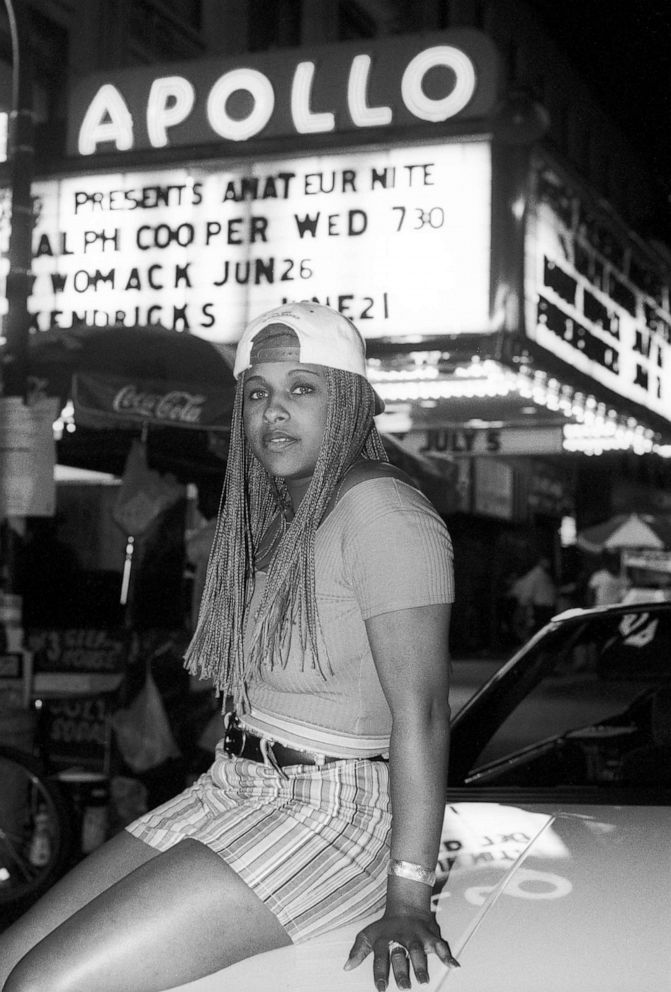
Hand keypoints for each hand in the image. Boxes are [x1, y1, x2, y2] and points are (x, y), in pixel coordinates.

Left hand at [344, 911, 459, 989]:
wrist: (406, 905)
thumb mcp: (369, 934)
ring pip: (418, 949)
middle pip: (401, 955)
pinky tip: (453, 965)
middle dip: (402, 970)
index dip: (380, 972)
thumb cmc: (386, 926)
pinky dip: (447, 955)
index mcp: (384, 939)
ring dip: (421, 964)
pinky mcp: (430, 935)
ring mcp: (416, 936)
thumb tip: (346, 967)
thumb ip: (359, 950)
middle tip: (404, 987)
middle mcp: (400, 938)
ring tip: (423, 980)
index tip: (382, 989)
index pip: (380, 957)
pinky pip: (439, 944)